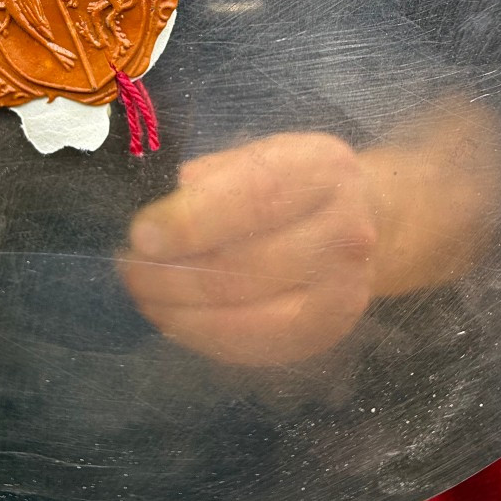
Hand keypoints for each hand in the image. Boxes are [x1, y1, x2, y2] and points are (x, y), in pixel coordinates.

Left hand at [121, 100, 500, 367]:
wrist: (371, 219)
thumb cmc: (294, 183)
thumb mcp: (260, 154)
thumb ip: (212, 178)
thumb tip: (162, 216)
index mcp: (323, 170)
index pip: (253, 199)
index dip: (190, 222)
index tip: (140, 235)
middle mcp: (346, 231)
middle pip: (243, 267)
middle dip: (171, 274)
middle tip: (129, 270)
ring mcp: (344, 290)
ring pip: (246, 314)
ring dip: (180, 311)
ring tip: (144, 296)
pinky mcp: (329, 333)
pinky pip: (256, 346)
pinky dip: (205, 337)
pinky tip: (175, 321)